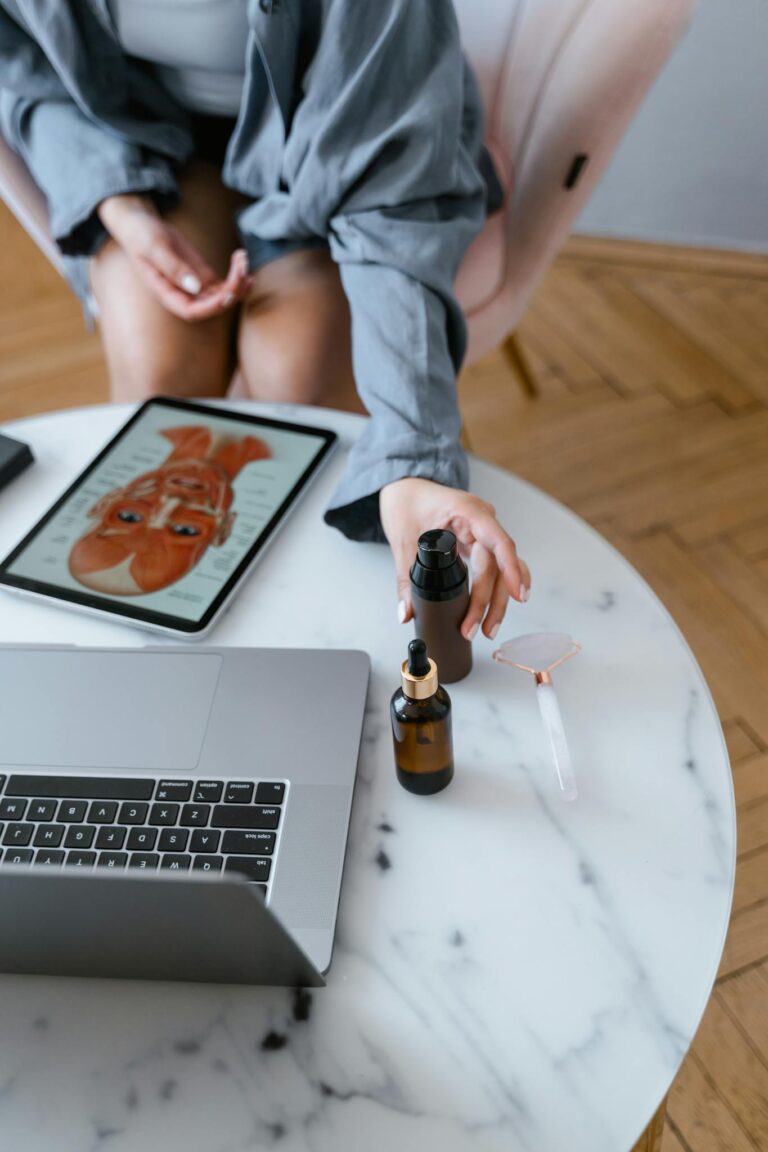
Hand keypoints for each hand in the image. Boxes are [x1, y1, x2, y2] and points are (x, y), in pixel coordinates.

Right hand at [98, 195, 250, 320]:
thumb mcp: (154, 247)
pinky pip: (222, 285)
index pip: (192, 312)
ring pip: (221, 296)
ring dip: (237, 283)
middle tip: (242, 268)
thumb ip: (172, 267)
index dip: (212, 307)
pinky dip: (235, 277)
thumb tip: (196, 288)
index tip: (228, 293)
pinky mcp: (201, 276)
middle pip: (212, 306)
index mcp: (166, 294)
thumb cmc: (141, 235)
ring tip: (244, 261)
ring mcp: (194, 287)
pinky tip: (244, 265)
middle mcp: (182, 295)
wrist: (141, 225)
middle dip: (231, 291)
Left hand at [380, 477, 530, 641]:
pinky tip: (498, 609)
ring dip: (497, 600)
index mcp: (467, 511)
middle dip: (492, 600)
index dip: (510, 568)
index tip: (518, 594)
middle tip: (481, 629)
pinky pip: (497, 566)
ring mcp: (483, 531)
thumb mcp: (403, 541)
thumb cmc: (406, 504)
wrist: (405, 490)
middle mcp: (481, 520)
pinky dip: (498, 588)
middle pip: (498, 564)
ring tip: (488, 629)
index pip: (498, 541)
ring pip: (500, 570)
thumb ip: (406, 580)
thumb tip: (407, 612)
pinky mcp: (480, 542)